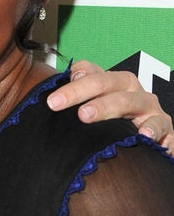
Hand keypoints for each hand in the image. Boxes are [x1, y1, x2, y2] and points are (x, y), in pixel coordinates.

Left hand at [47, 60, 173, 154]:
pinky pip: (161, 126)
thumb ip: (80, 97)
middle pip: (107, 82)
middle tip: (56, 103)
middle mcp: (132, 91)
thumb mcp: (98, 111)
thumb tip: (69, 78)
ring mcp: (150, 109)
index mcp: (114, 84)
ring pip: (130, 101)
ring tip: (86, 115)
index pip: (93, 72)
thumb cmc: (118, 127)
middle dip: (79, 91)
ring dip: (107, 106)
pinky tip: (143, 135)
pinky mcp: (165, 129)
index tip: (53, 96)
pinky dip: (153, 129)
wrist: (151, 143)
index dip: (73, 79)